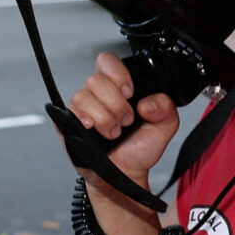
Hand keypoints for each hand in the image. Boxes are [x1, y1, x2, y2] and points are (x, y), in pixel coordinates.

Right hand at [66, 51, 181, 186]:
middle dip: (116, 104)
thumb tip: (147, 103)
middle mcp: (97, 94)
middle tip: (126, 120)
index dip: (117, 73)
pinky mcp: (68, 122)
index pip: (107, 61)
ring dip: (104, 117)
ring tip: (114, 132)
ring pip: (83, 95)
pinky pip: (70, 111)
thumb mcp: (164, 126)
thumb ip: (166, 107)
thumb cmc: (140, 148)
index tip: (129, 92)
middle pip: (96, 79)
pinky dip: (84, 119)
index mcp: (117, 87)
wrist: (126, 173)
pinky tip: (93, 129)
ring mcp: (81, 108)